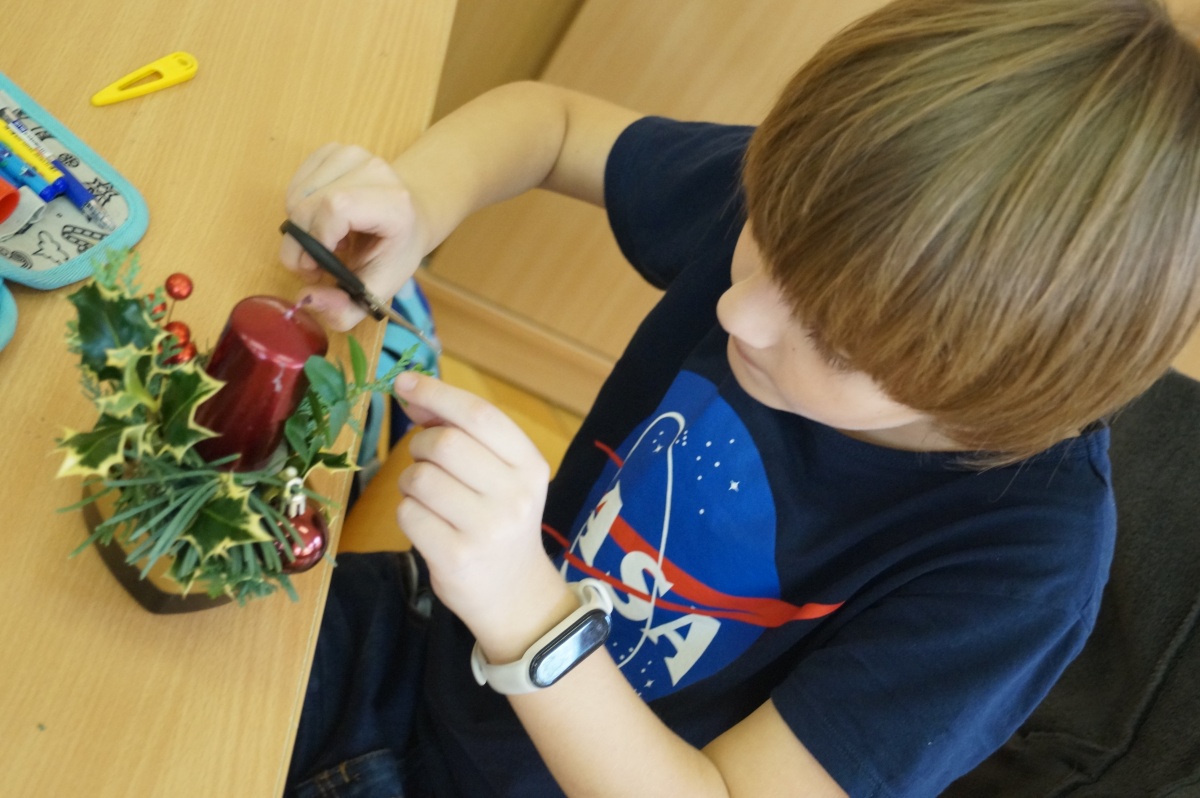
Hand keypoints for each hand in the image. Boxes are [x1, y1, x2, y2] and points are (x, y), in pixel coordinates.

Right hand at [280, 143, 428, 329]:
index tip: (317, 267)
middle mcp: (375, 171)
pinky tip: (323, 220)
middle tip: (316, 263)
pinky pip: (296, 183)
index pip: (336, 208)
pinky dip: (298, 207)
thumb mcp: (379, 290)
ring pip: (297, 195)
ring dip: (299, 227)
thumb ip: (345, 309)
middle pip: (309, 204)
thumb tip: (306, 299)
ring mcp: (353, 154)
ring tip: (326, 240)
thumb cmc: (396, 251)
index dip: (316, 240)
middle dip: (300, 243)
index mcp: (394, 204)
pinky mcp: (334, 150)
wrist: (412, 213)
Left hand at [393, 371, 572, 656]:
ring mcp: (487, 528)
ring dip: (410, 481)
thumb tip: (413, 395)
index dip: (437, 393)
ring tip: (428, 497)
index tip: (404, 383)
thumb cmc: (500, 522)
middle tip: (425, 460)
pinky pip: (408, 514)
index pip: (480, 415)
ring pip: (420, 478)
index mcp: (530, 465)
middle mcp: (515, 495)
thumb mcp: (501, 475)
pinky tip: (427, 523)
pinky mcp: (456, 557)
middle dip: (421, 445)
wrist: (516, 594)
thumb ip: (464, 434)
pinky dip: (407, 513)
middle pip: (445, 443)